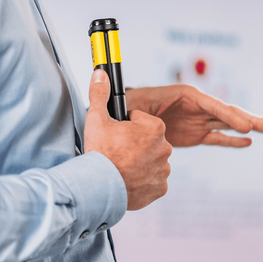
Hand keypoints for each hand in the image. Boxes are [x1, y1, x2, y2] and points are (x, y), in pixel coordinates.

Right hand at [84, 70, 172, 210]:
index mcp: (154, 126)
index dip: (125, 126)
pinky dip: (143, 179)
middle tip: (117, 151)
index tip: (116, 135)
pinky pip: (153, 179)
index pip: (140, 119)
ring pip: (151, 159)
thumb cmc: (100, 152)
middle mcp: (165, 146)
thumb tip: (100, 74)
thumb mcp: (97, 118)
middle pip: (147, 140)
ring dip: (140, 161)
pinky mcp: (161, 187)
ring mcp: (164, 168)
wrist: (100, 187)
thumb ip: (100, 93)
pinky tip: (128, 179)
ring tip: (121, 166)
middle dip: (134, 143)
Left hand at [125, 84, 262, 147]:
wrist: (129, 114)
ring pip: (228, 124)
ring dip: (248, 127)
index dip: (228, 115)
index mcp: (185, 95)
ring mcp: (198, 120)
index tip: (245, 127)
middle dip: (249, 118)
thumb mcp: (135, 104)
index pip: (211, 105)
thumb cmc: (131, 105)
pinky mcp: (196, 134)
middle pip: (227, 112)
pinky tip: (247, 142)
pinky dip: (231, 141)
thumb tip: (137, 112)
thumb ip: (142, 108)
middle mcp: (196, 106)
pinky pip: (217, 137)